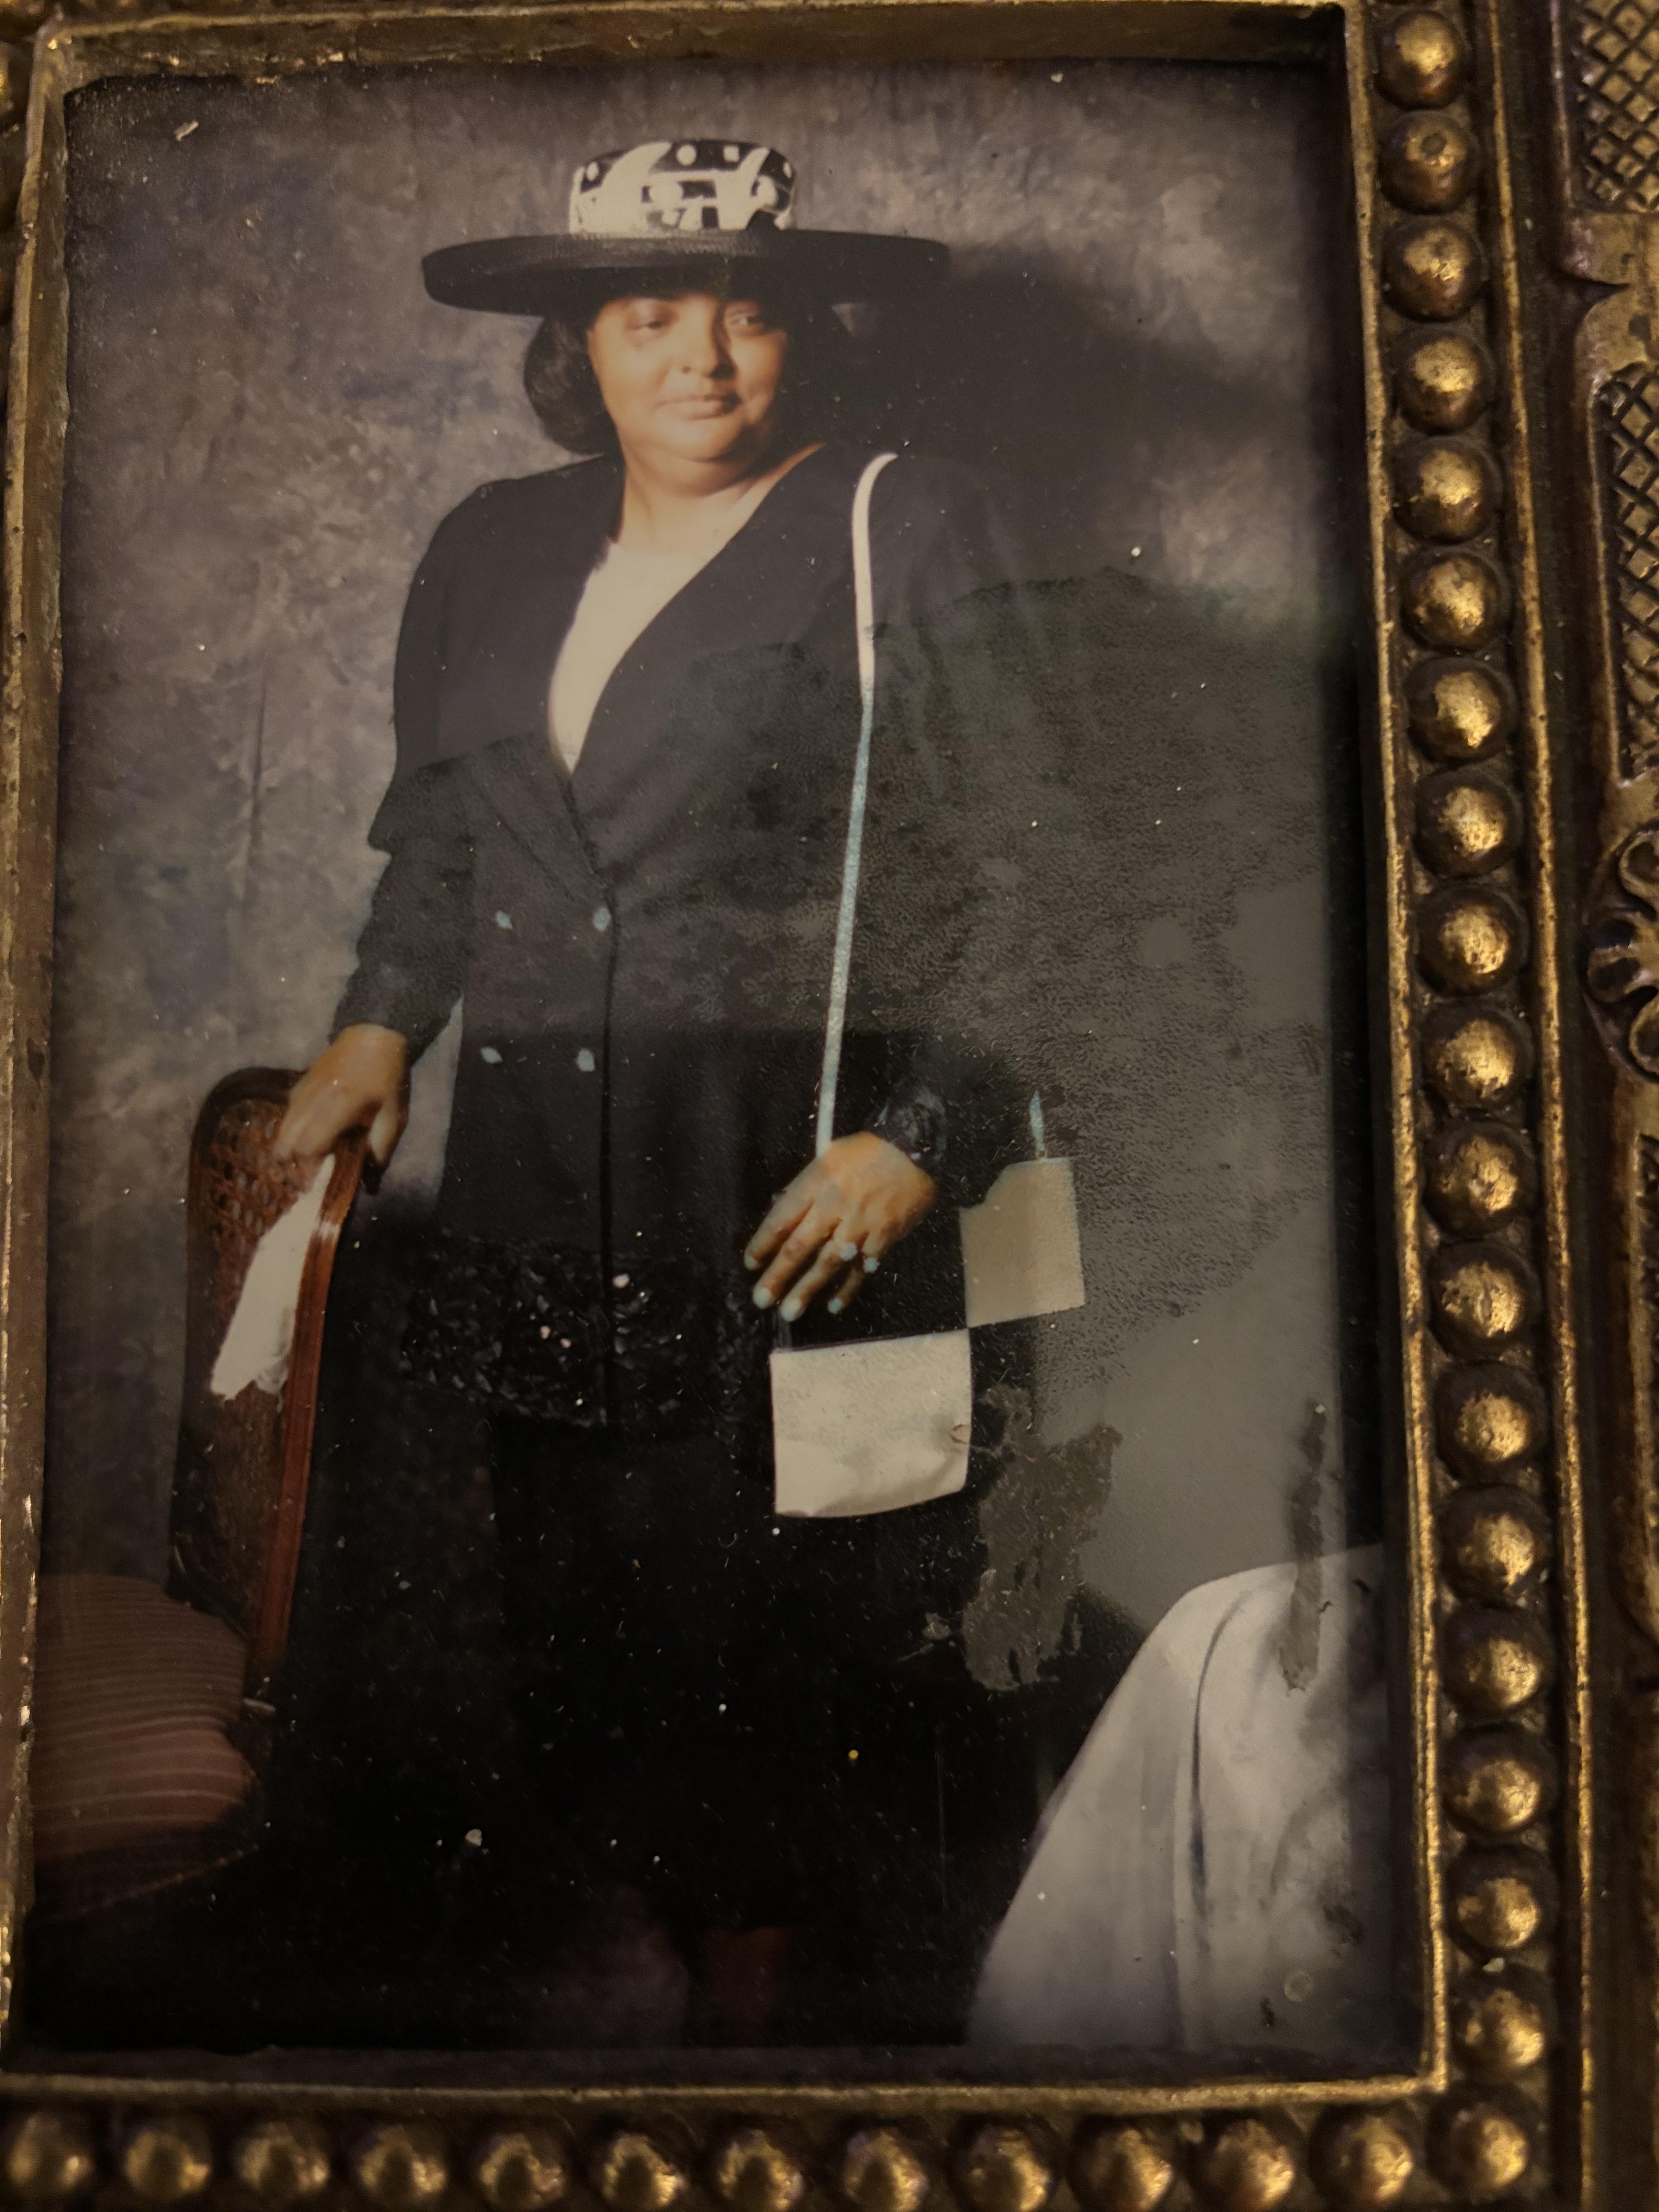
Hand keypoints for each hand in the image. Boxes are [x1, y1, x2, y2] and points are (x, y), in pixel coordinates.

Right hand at [274, 1024, 408, 1170]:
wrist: (373, 1034)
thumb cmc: (388, 1077)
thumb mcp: (394, 1115)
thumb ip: (381, 1150)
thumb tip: (370, 1186)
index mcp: (338, 1106)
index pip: (307, 1147)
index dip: (308, 1170)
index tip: (318, 1184)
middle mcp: (311, 1099)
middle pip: (284, 1143)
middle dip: (292, 1165)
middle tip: (310, 1176)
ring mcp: (300, 1091)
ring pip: (280, 1130)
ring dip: (289, 1150)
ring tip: (308, 1160)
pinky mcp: (297, 1086)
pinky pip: (285, 1116)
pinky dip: (290, 1132)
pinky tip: (308, 1137)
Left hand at [744, 1132, 936, 1321]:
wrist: (912, 1150)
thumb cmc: (866, 1152)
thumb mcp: (828, 1158)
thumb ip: (806, 1189)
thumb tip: (785, 1218)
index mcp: (816, 1183)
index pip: (781, 1219)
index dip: (763, 1244)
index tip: (750, 1264)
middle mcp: (834, 1206)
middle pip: (799, 1246)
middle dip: (778, 1275)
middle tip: (760, 1300)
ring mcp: (860, 1224)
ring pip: (828, 1262)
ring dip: (807, 1289)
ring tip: (789, 1313)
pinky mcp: (883, 1237)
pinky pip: (862, 1267)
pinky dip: (848, 1288)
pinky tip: (833, 1306)